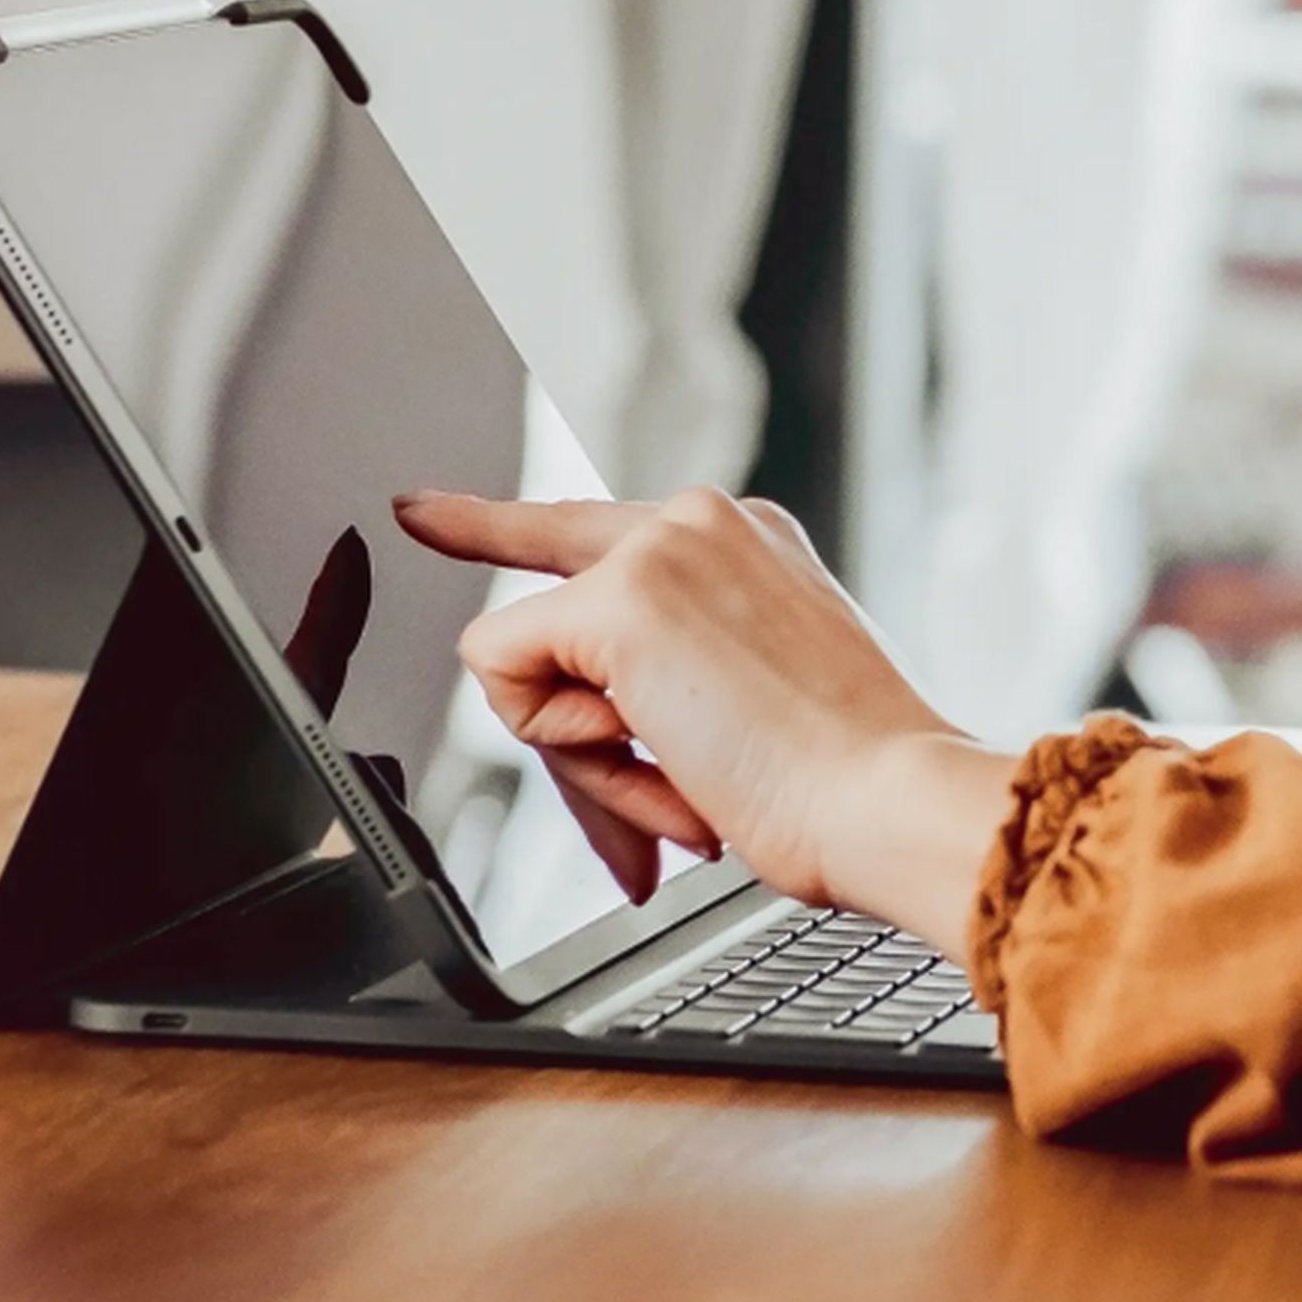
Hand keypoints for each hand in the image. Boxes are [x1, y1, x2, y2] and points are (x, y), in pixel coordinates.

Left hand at [395, 487, 1013, 958]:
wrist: (887, 796)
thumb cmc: (844, 781)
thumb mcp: (759, 703)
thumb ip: (674, 685)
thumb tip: (599, 742)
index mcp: (750, 540)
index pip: (606, 528)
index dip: (507, 522)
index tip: (433, 505)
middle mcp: (703, 522)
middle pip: (551, 569)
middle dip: (479, 547)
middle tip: (414, 512)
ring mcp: (661, 550)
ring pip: (533, 649)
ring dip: (586, 746)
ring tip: (684, 778)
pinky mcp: (621, 600)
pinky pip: (510, 676)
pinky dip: (564, 746)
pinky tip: (656, 757)